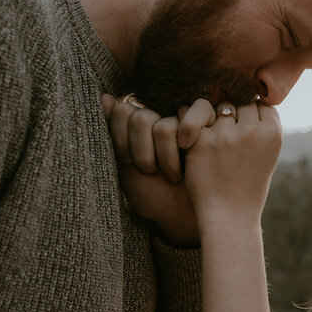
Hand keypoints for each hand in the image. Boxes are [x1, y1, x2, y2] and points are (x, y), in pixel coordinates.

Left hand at [102, 95, 204, 245]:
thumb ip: (114, 133)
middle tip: (150, 170)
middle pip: (140, 119)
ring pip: (163, 127)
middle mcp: (159, 119)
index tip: (128, 163)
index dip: (122, 139)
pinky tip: (189, 150)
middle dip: (142, 152)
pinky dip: (190, 132)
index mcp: (137, 127)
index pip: (121, 112)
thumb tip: (105, 96)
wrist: (183, 214)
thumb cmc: (153, 197)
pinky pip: (197, 111)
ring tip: (172, 174)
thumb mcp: (125, 169)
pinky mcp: (207, 124)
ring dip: (166, 157)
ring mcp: (183, 121)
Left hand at [184, 101, 281, 230]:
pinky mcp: (201, 141)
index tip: (245, 130)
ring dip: (212, 118)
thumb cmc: (248, 188)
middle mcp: (251, 131)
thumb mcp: (267, 155)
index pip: (260, 103)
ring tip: (210, 137)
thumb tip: (248, 98)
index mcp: (272, 133)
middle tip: (226, 137)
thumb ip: (261, 127)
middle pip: (238, 102)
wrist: (229, 217)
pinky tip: (190, 135)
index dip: (250, 115)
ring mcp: (225, 135)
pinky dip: (190, 123)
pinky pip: (191, 115)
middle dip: (231, 116)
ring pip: (216, 107)